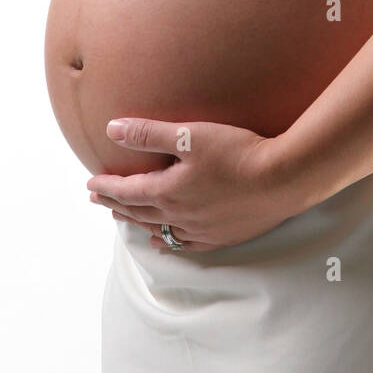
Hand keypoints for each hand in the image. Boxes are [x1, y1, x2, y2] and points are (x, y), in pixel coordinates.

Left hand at [85, 118, 295, 252]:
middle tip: (97, 199)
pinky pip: (183, 244)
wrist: (282, 180)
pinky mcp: (220, 237)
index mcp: (168, 191)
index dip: (107, 187)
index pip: (128, 191)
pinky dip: (166, 241)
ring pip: (158, 229)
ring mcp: (200, 230)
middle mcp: (179, 216)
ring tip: (122, 217)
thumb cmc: (237, 152)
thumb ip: (149, 133)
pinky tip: (161, 242)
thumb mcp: (190, 134)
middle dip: (115, 204)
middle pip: (138, 211)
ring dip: (137, 222)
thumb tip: (112, 129)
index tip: (90, 184)